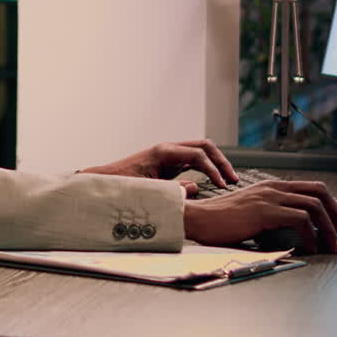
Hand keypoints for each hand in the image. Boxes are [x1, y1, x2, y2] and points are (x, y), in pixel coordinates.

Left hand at [79, 139, 237, 189]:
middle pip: (204, 146)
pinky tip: (214, 181)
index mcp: (164, 152)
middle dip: (221, 161)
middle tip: (233, 179)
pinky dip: (207, 167)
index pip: (198, 155)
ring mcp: (170, 154)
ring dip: (216, 163)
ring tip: (228, 180)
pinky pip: (194, 160)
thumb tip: (195, 188)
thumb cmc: (121, 185)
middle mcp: (168, 149)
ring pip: (201, 151)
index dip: (213, 170)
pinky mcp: (169, 162)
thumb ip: (172, 191)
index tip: (222, 185)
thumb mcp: (148, 190)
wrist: (104, 181)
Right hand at [183, 179, 336, 253]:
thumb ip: (272, 215)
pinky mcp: (265, 211)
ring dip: (329, 229)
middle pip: (319, 192)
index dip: (330, 205)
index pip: (311, 188)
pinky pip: (301, 220)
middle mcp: (273, 187)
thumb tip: (296, 231)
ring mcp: (269, 197)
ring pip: (314, 206)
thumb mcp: (251, 213)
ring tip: (332, 247)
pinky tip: (311, 248)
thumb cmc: (220, 222)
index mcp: (270, 186)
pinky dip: (312, 235)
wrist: (197, 219)